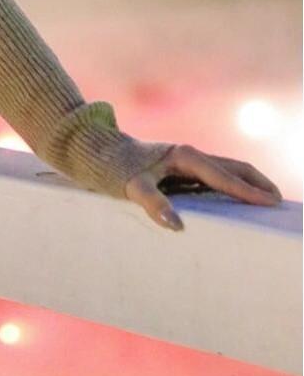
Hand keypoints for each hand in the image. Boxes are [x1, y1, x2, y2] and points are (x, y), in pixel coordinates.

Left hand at [125, 143, 283, 231]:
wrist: (98, 150)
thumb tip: (177, 225)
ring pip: (225, 170)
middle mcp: (190, 155)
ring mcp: (186, 160)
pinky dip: (230, 185)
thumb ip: (153, 203)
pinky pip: (213, 176)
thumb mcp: (132, 186)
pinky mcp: (180, 167)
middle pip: (233, 167)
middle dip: (257, 182)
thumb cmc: (116, 168)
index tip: (271, 202)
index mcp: (185, 156)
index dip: (248, 191)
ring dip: (246, 182)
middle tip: (277, 202)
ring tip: (264, 200)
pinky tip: (233, 199)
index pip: (224, 177)